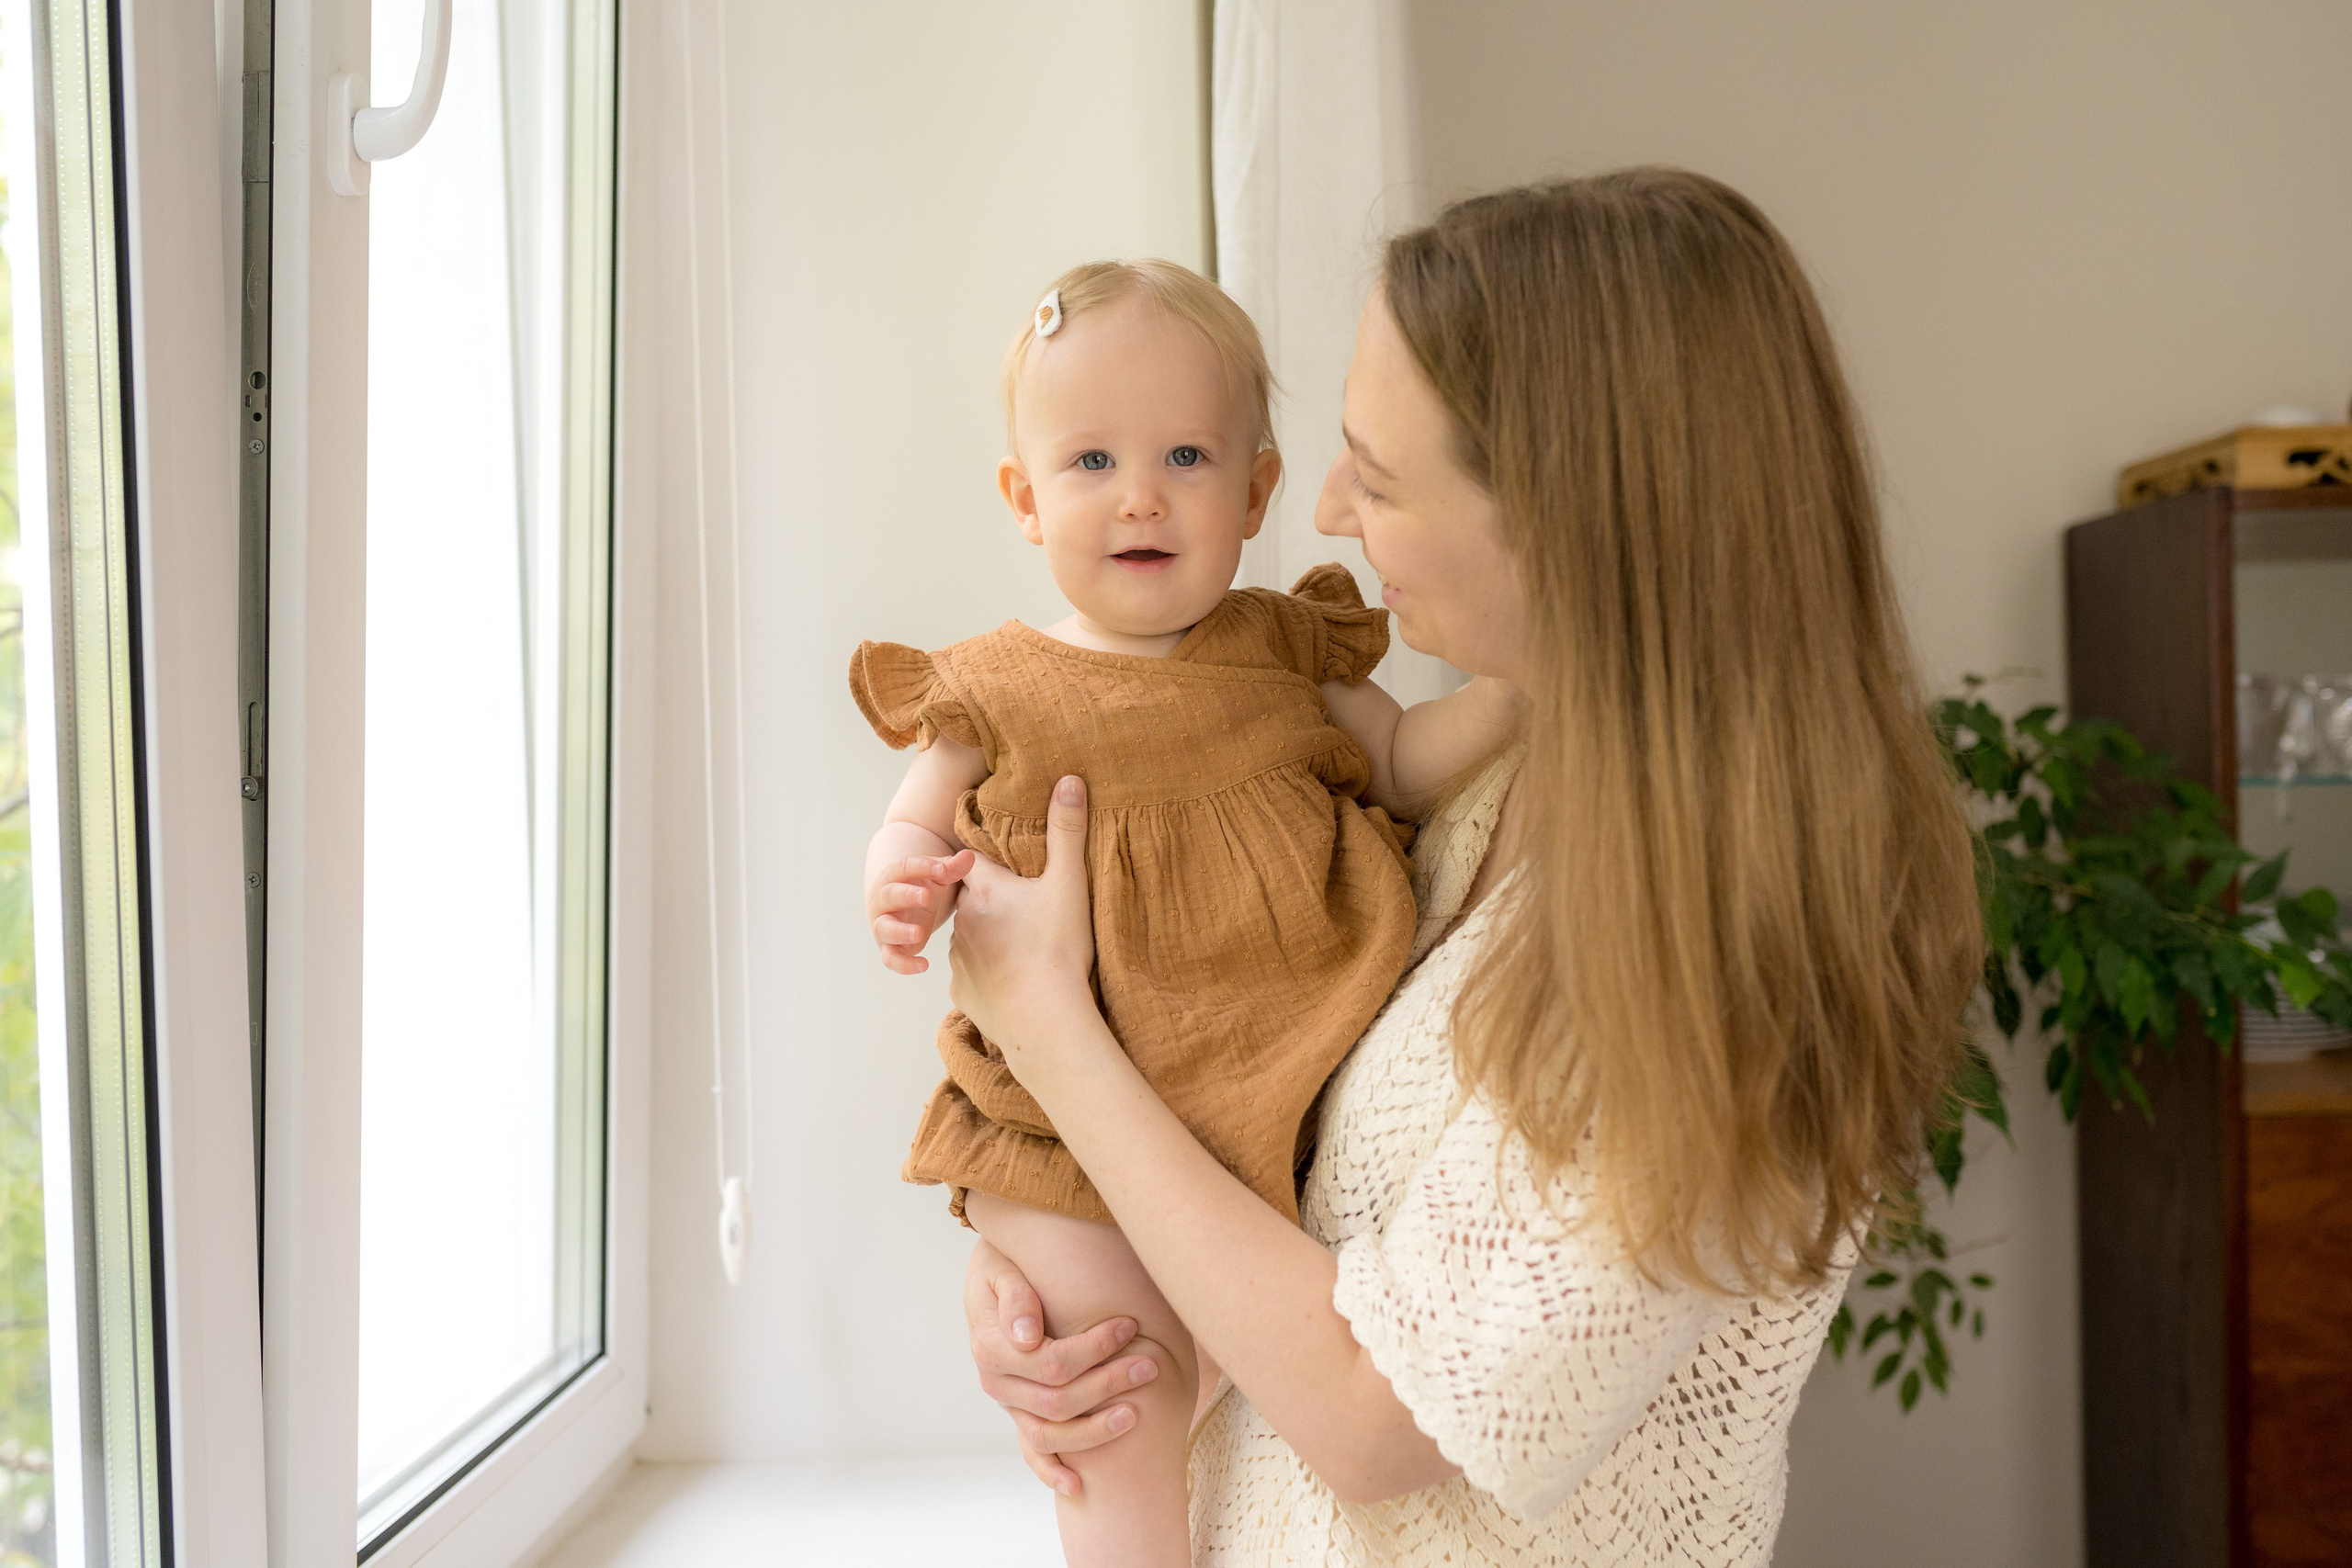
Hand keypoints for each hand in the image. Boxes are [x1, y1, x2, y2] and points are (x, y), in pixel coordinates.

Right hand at [867, 850, 974, 974]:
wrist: (904, 907)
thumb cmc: (922, 887)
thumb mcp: (937, 877)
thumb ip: (951, 868)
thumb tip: (969, 856)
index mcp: (895, 877)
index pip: (903, 867)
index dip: (922, 867)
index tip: (942, 869)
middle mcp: (884, 900)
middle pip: (889, 895)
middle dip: (906, 895)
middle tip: (927, 897)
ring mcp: (884, 924)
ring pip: (883, 928)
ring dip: (899, 931)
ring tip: (920, 932)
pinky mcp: (889, 948)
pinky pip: (890, 958)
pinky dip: (904, 964)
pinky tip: (924, 965)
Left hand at [947, 776, 1098, 1055]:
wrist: (1043, 1019)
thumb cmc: (1056, 949)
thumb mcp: (1068, 884)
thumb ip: (1067, 832)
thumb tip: (1068, 779)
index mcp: (985, 890)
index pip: (971, 861)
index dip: (985, 859)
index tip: (1000, 862)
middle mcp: (962, 920)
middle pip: (972, 902)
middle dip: (991, 903)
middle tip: (1023, 911)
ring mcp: (958, 959)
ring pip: (970, 940)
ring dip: (988, 941)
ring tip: (1020, 950)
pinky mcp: (962, 992)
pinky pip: (972, 978)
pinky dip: (988, 977)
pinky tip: (1012, 984)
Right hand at [965, 1238, 1157, 1494]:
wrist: (991, 1273)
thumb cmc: (1003, 1262)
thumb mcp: (1000, 1266)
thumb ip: (1016, 1296)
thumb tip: (1027, 1337)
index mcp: (991, 1347)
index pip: (1051, 1362)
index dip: (1094, 1349)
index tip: (1130, 1326)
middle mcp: (997, 1382)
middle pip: (1058, 1399)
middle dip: (1108, 1384)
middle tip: (1150, 1364)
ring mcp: (1008, 1402)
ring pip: (1050, 1433)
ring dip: (1094, 1430)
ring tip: (1135, 1413)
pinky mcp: (1018, 1411)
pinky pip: (1032, 1451)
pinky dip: (1051, 1471)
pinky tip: (1078, 1485)